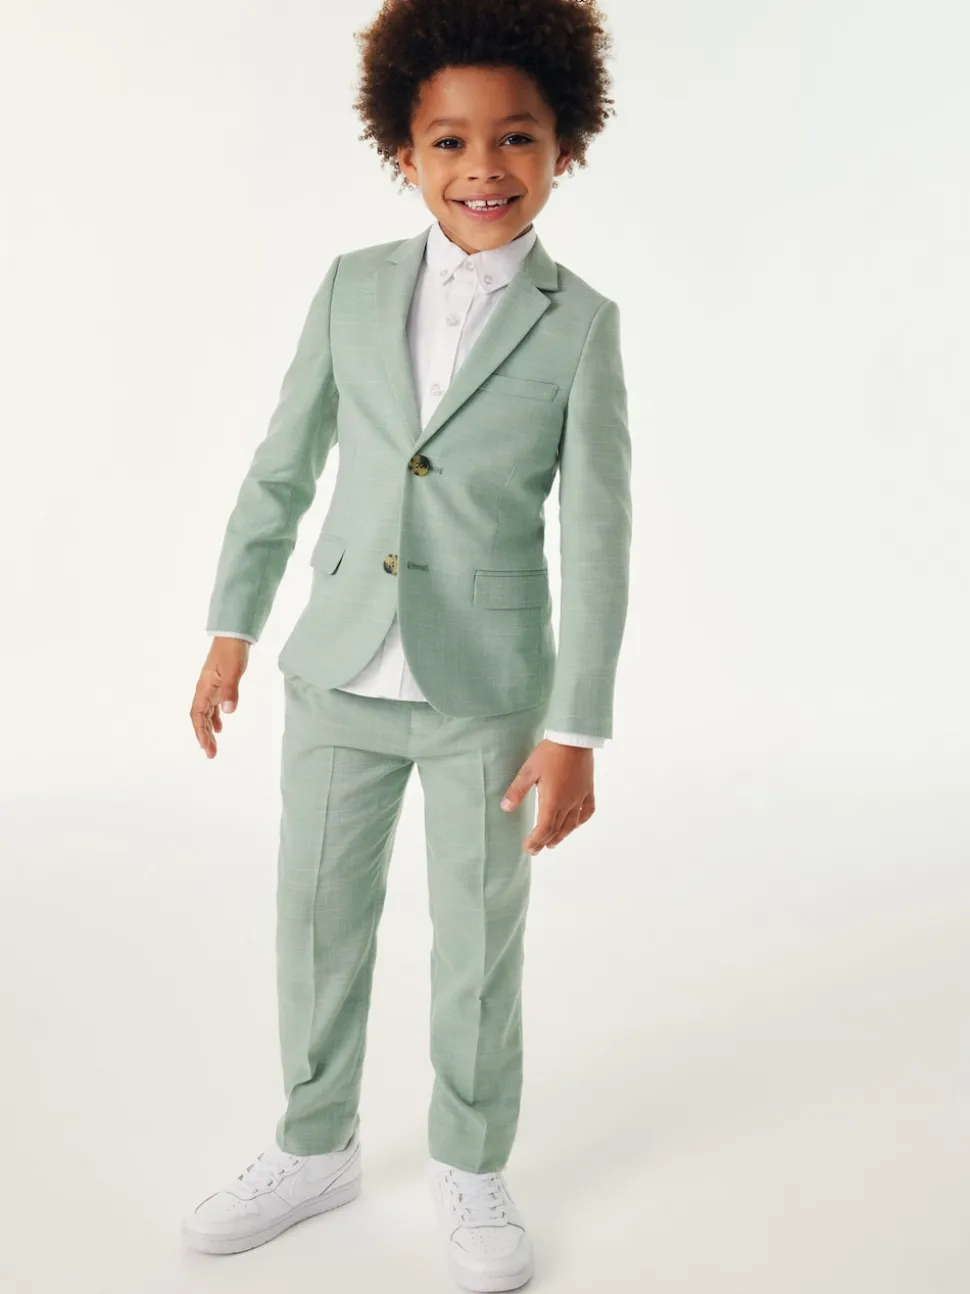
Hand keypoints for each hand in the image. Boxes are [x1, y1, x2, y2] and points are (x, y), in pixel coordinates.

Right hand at [190, 637, 250, 758]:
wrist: (234, 635)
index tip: (206, 748)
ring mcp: (211, 687)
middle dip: (204, 736)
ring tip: (214, 746)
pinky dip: (216, 718)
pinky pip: (213, 706)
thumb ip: (230, 691)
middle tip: (211, 755)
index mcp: (204, 688)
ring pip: (206, 713)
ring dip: (209, 729)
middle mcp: (205, 690)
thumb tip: (228, 712)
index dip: (200, 732)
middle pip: (200, 718)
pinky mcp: (219, 684)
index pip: (197, 715)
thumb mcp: (233, 671)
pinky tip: (221, 727)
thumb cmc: (232, 651)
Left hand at [500, 739, 595, 853]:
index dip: (535, 840)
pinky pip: (587, 811)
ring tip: (553, 843)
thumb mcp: (529, 770)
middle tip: (536, 850)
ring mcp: (580, 797)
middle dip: (544, 841)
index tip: (528, 848)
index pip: (543, 828)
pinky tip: (576, 824)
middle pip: (556, 829)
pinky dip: (580, 821)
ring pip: (571, 824)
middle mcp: (568, 803)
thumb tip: (506, 807)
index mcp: (552, 801)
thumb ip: (517, 790)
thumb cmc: (550, 753)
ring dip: (561, 836)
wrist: (574, 738)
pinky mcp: (588, 790)